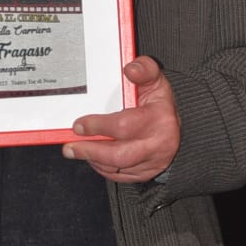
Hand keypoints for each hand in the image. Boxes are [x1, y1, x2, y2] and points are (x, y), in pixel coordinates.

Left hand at [62, 57, 179, 182]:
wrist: (175, 127)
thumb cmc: (160, 103)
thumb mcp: (156, 81)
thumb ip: (144, 69)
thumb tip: (130, 69)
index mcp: (160, 118)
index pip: (124, 125)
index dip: (98, 126)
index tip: (79, 125)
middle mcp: (158, 143)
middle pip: (120, 154)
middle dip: (90, 151)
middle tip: (70, 147)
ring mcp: (153, 162)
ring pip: (118, 168)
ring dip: (93, 160)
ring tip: (76, 151)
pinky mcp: (147, 173)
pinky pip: (120, 176)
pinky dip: (103, 168)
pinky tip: (93, 158)